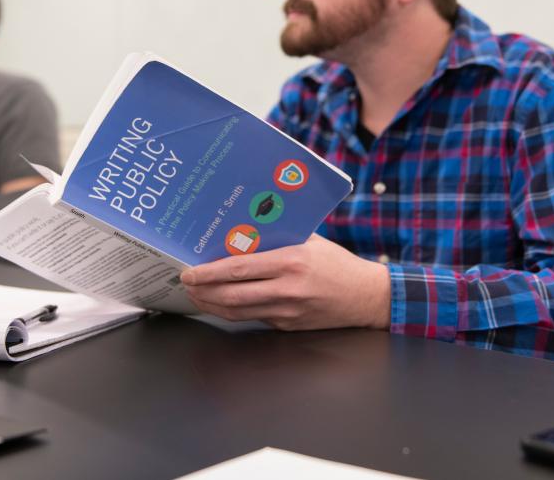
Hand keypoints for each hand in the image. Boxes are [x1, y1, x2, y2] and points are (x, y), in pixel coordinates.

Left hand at [180, 234, 390, 330]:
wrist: (367, 296)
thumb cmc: (337, 263)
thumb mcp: (310, 240)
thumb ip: (279, 235)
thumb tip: (243, 228)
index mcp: (291, 261)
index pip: (240, 269)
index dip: (209, 272)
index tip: (190, 271)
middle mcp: (288, 289)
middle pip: (232, 296)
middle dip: (203, 291)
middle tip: (186, 285)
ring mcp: (288, 312)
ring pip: (238, 313)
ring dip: (212, 305)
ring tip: (196, 295)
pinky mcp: (289, 326)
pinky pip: (254, 318)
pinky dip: (233, 312)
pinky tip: (222, 303)